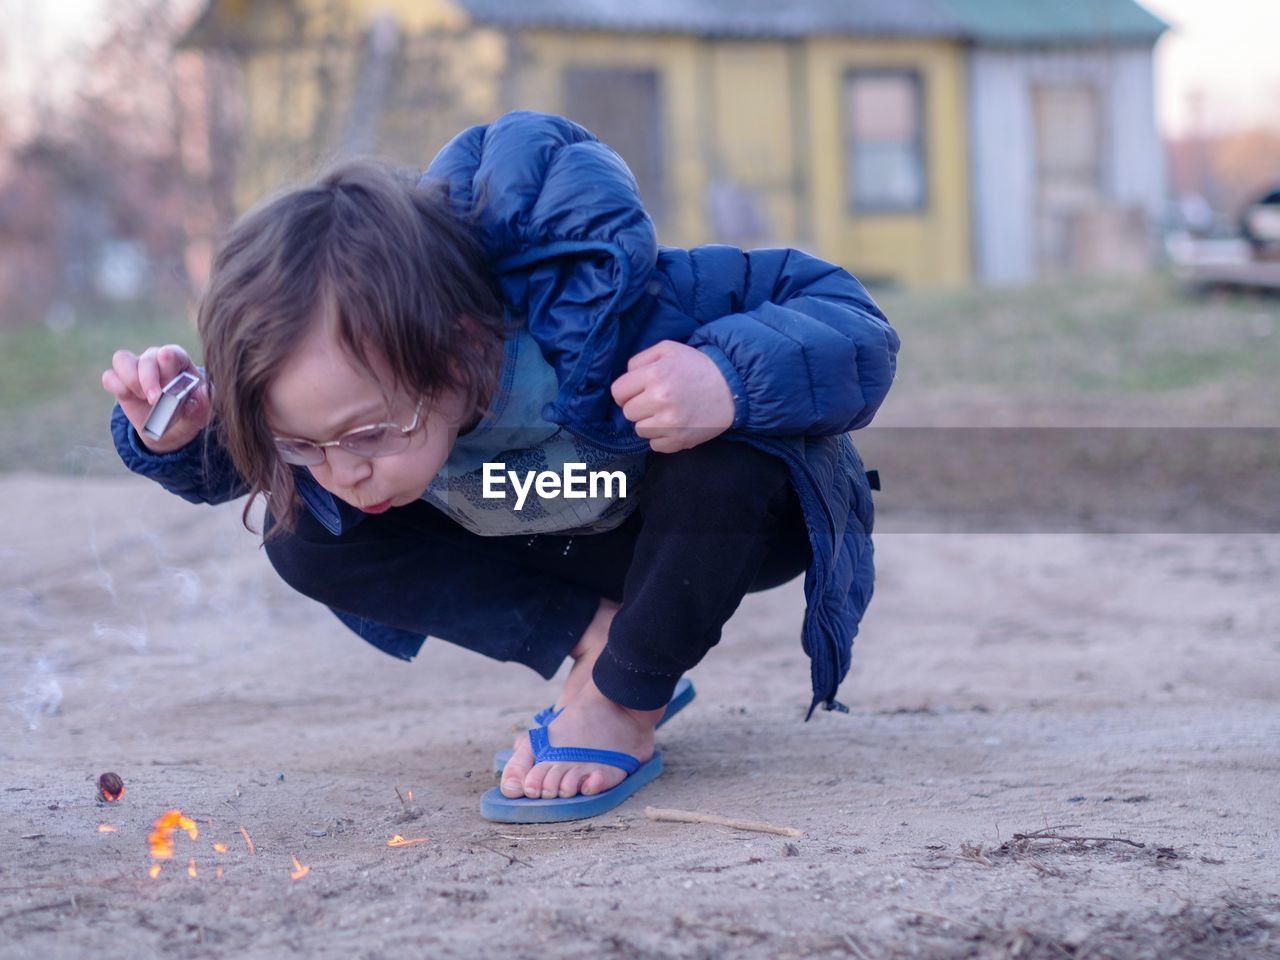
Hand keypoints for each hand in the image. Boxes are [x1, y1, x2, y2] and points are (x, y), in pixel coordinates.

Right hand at [101, 344, 210, 452]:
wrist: (172, 428)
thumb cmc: (191, 412)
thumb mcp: (203, 412)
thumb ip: (204, 404)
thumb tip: (200, 397)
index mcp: (180, 361)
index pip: (171, 353)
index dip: (168, 368)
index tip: (170, 387)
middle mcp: (156, 359)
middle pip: (147, 358)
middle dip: (149, 380)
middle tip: (155, 400)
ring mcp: (135, 368)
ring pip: (122, 359)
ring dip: (131, 380)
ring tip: (144, 398)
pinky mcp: (119, 381)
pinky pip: (109, 376)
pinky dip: (117, 387)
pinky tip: (129, 398)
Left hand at [610, 340, 734, 453]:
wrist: (732, 387)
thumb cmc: (697, 366)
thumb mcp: (668, 349)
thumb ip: (640, 359)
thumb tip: (625, 378)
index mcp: (654, 375)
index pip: (618, 392)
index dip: (626, 392)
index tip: (637, 391)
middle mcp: (660, 400)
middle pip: (628, 412)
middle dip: (639, 406)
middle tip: (657, 400)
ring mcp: (670, 423)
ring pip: (639, 430)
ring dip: (649, 423)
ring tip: (667, 413)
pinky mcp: (680, 440)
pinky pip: (654, 445)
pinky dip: (662, 438)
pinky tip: (675, 425)